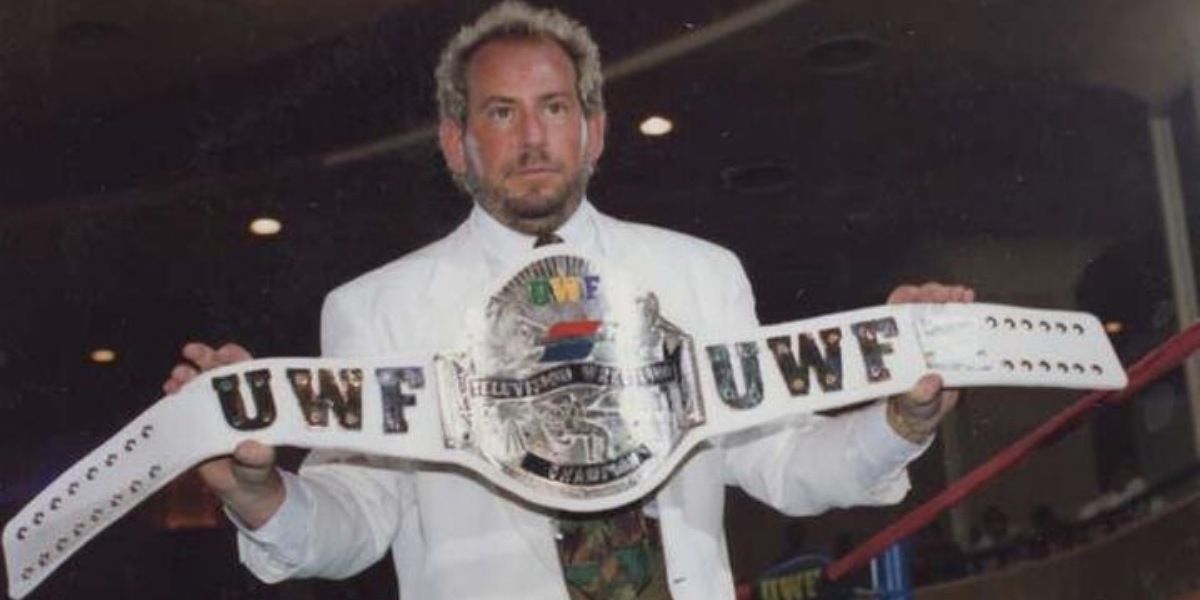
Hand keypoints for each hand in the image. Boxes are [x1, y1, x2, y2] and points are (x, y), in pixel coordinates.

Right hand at [164, 342, 283, 528]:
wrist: (241, 492)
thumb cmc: (258, 470)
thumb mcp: (262, 463)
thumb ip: (258, 457)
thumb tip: (248, 448)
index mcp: (254, 404)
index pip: (247, 372)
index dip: (237, 358)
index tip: (225, 351)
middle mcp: (232, 403)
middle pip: (219, 372)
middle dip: (206, 358)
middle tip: (193, 352)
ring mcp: (212, 413)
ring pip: (198, 386)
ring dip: (187, 375)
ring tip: (179, 375)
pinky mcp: (194, 427)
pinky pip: (183, 407)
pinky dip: (175, 396)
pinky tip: (168, 391)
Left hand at [884, 282, 974, 442]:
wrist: (925, 418)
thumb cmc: (909, 406)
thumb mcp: (911, 403)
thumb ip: (918, 395)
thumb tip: (929, 383)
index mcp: (897, 346)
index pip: (896, 311)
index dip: (906, 299)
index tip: (920, 295)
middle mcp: (914, 338)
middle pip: (920, 305)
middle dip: (935, 294)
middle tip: (948, 295)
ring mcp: (933, 340)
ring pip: (941, 310)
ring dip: (952, 300)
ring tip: (963, 297)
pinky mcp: (953, 347)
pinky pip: (961, 325)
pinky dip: (968, 313)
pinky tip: (972, 304)